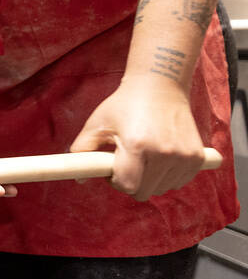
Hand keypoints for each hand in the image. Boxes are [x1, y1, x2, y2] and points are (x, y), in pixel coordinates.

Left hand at [69, 75, 205, 201]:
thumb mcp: (98, 123)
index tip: (113, 168)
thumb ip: (83, 149)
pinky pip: (178, 182)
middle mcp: (164, 153)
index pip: (126, 185)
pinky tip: (160, 156)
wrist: (160, 86)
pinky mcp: (198, 158)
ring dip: (150, 179)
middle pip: (144, 192)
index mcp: (137, 145)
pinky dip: (167, 176)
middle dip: (132, 182)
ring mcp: (184, 157)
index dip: (115, 180)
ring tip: (144, 155)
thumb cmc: (125, 104)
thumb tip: (80, 178)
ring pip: (162, 188)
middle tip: (127, 161)